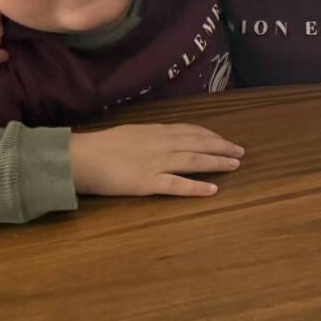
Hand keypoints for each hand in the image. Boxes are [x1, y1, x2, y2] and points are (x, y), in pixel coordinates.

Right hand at [69, 124, 244, 197]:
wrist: (79, 157)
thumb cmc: (98, 147)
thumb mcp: (127, 134)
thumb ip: (145, 138)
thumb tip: (158, 140)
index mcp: (154, 131)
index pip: (189, 130)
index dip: (209, 135)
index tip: (223, 139)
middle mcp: (160, 144)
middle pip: (198, 143)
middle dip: (221, 147)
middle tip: (240, 150)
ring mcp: (156, 163)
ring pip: (194, 160)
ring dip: (217, 162)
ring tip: (235, 164)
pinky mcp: (148, 183)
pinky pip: (178, 185)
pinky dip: (197, 187)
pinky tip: (213, 190)